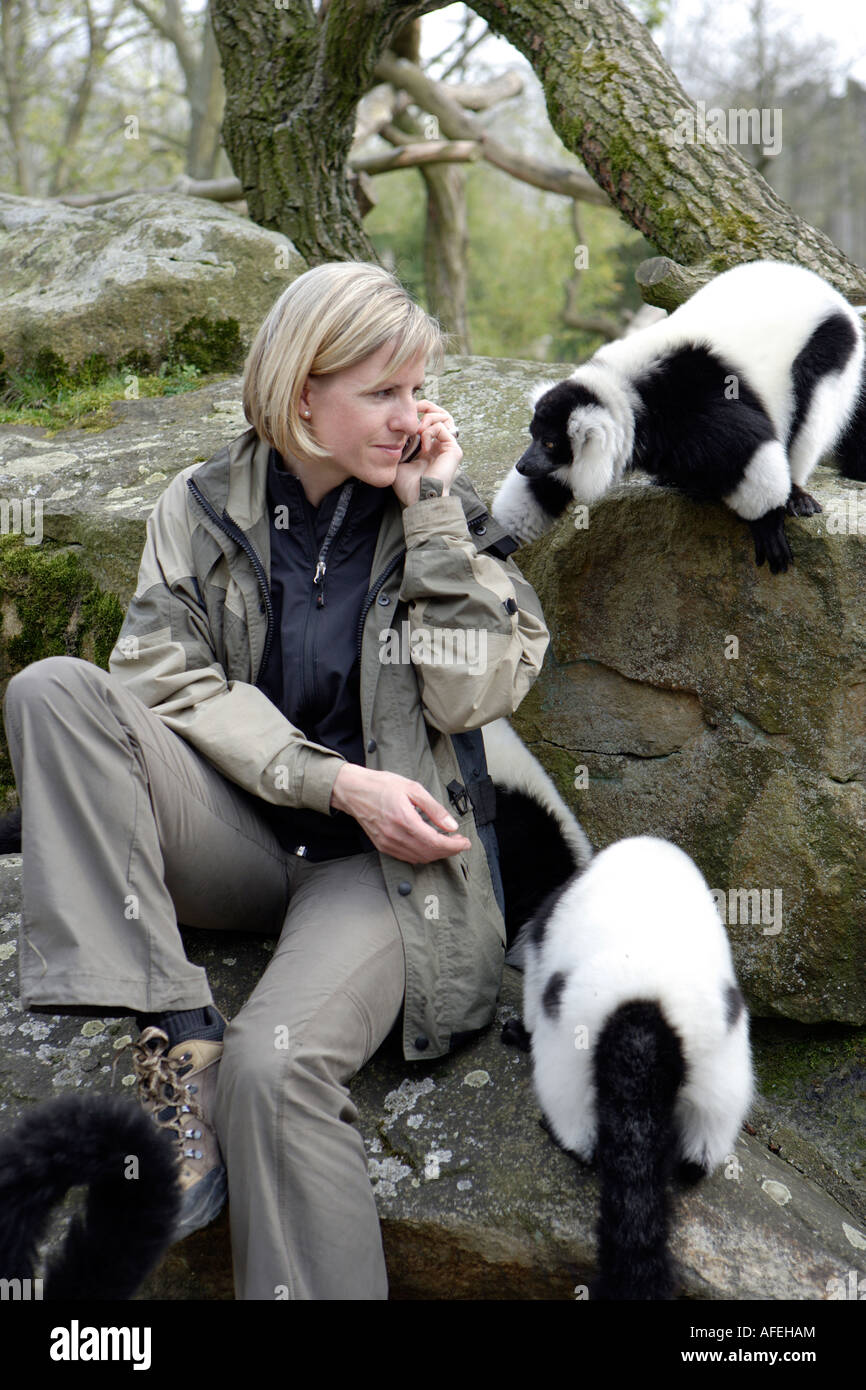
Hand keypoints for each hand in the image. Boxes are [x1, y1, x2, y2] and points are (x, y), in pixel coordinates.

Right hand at [330, 763, 471, 862]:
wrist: (354, 791)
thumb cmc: (382, 786)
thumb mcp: (413, 789)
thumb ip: (434, 809)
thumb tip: (451, 825)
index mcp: (405, 820)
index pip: (435, 842)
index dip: (454, 845)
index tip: (465, 842)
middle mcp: (395, 836)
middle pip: (429, 853)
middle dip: (449, 850)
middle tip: (459, 842)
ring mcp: (388, 843)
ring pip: (419, 858)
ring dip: (436, 854)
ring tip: (447, 843)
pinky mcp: (383, 846)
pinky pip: (408, 857)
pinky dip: (423, 855)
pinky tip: (429, 845)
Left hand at [391, 400, 462, 506]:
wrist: (418, 498)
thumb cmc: (408, 486)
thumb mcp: (398, 459)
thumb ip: (399, 444)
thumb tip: (392, 429)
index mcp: (430, 447)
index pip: (430, 419)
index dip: (420, 411)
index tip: (407, 411)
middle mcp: (441, 445)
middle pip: (441, 413)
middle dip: (427, 406)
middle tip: (415, 408)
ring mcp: (449, 447)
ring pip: (444, 417)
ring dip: (428, 418)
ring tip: (417, 430)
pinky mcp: (453, 449)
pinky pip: (442, 428)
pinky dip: (429, 432)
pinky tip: (423, 446)